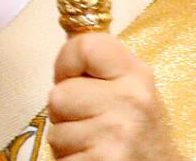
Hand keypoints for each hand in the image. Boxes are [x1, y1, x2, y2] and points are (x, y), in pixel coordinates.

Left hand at [47, 33, 183, 160]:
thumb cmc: (140, 134)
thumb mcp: (131, 90)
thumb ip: (100, 70)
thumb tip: (66, 50)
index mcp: (136, 74)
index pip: (84, 46)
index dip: (66, 63)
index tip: (73, 79)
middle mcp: (131, 99)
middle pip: (59, 93)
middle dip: (65, 113)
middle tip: (90, 124)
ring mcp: (117, 133)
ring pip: (56, 130)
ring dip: (67, 140)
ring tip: (94, 144)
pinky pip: (60, 157)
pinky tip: (94, 159)